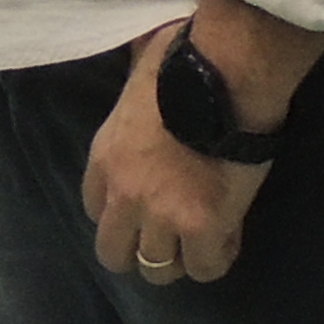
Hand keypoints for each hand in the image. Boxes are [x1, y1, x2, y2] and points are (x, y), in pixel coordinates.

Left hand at [82, 25, 271, 287]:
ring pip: (157, 269)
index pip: (94, 208)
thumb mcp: (139, 74)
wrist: (224, 73)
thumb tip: (143, 54)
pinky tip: (228, 236)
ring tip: (201, 242)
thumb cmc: (184, 60)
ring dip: (179, 258)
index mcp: (105, 157)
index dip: (121, 211)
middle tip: (169, 236)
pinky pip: (205, 268)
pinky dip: (217, 257)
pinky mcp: (202, 227)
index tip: (145, 203)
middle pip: (113, 254)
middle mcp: (124, 194)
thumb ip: (136, 85)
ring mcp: (161, 215)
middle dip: (139, 250)